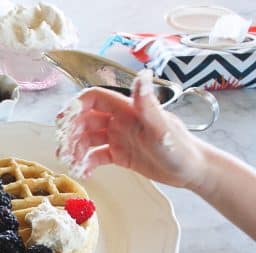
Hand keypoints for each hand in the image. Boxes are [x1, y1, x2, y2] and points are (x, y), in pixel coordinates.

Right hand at [56, 69, 209, 188]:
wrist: (193, 170)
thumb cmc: (181, 148)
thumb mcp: (161, 127)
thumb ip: (147, 103)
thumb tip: (142, 75)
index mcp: (127, 110)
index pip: (94, 98)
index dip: (76, 106)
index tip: (62, 121)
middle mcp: (120, 121)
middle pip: (86, 120)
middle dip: (71, 133)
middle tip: (63, 150)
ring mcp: (119, 138)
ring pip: (88, 139)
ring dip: (76, 150)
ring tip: (70, 164)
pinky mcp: (121, 155)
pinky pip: (97, 156)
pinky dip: (87, 163)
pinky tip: (83, 173)